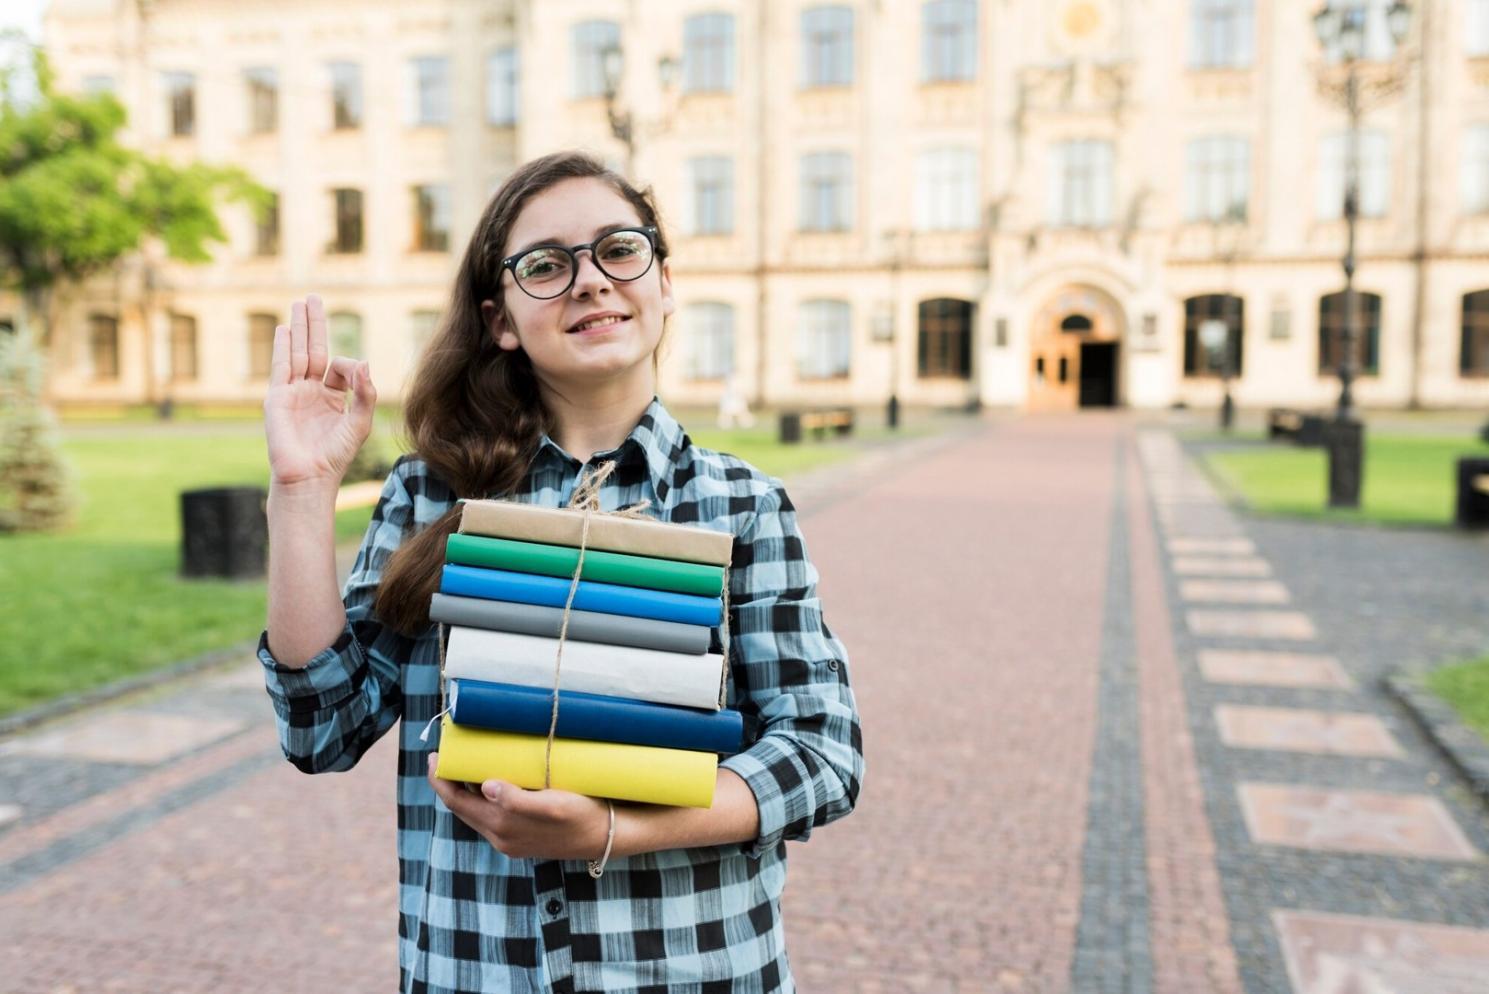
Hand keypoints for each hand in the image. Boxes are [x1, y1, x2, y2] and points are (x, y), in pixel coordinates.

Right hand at [263, 294, 376, 490]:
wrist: (309, 476)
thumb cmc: (335, 456)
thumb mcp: (359, 422)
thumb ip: (364, 393)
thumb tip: (365, 360)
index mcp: (332, 398)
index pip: (340, 367)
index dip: (351, 366)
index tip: (356, 375)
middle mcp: (311, 392)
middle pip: (313, 350)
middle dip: (315, 324)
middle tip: (314, 297)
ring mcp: (293, 393)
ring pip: (296, 352)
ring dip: (298, 327)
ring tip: (300, 303)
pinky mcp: (278, 397)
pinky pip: (281, 367)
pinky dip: (282, 347)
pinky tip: (283, 328)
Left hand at [427, 753, 611, 860]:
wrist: (606, 837)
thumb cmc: (582, 816)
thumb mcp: (553, 804)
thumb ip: (517, 799)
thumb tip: (484, 786)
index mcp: (502, 828)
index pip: (458, 803)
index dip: (442, 781)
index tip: (435, 757)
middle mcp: (501, 837)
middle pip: (462, 808)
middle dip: (449, 783)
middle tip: (445, 756)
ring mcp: (510, 840)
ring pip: (475, 813)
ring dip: (464, 791)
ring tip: (463, 765)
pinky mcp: (521, 838)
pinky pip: (489, 816)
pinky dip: (480, 798)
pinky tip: (488, 782)